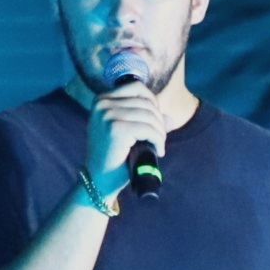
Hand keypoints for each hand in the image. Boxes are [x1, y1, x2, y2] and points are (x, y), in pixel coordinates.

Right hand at [86, 81, 165, 195]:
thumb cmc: (113, 157)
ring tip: (158, 146)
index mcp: (102, 99)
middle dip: (159, 121)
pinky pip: (148, 129)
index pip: (137, 88)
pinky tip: (158, 151)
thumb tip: (170, 118)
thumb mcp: (128, 133)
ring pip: (149, 116)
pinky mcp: (116, 129)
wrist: (99, 181)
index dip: (153, 104)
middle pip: (145, 102)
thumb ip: (147, 121)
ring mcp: (107, 115)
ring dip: (160, 132)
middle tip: (159, 139)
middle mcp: (102, 104)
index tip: (155, 123)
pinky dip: (158, 140)